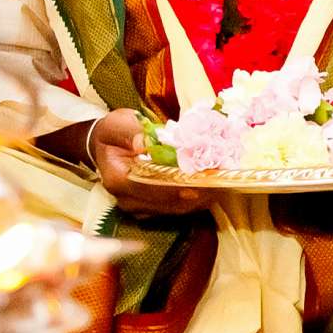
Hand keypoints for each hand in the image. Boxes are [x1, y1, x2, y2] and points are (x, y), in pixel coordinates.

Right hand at [88, 109, 212, 217]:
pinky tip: (214, 185)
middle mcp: (127, 199)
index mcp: (117, 179)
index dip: (177, 184)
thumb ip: (131, 132)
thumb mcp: (118, 124)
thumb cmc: (114, 133)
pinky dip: (198, 197)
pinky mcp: (153, 208)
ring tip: (224, 181)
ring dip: (202, 196)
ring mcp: (141, 207)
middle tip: (222, 178)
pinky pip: (179, 207)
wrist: (108, 145)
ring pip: (178, 208)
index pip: (150, 187)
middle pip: (168, 202)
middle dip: (197, 191)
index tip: (201, 177)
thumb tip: (145, 143)